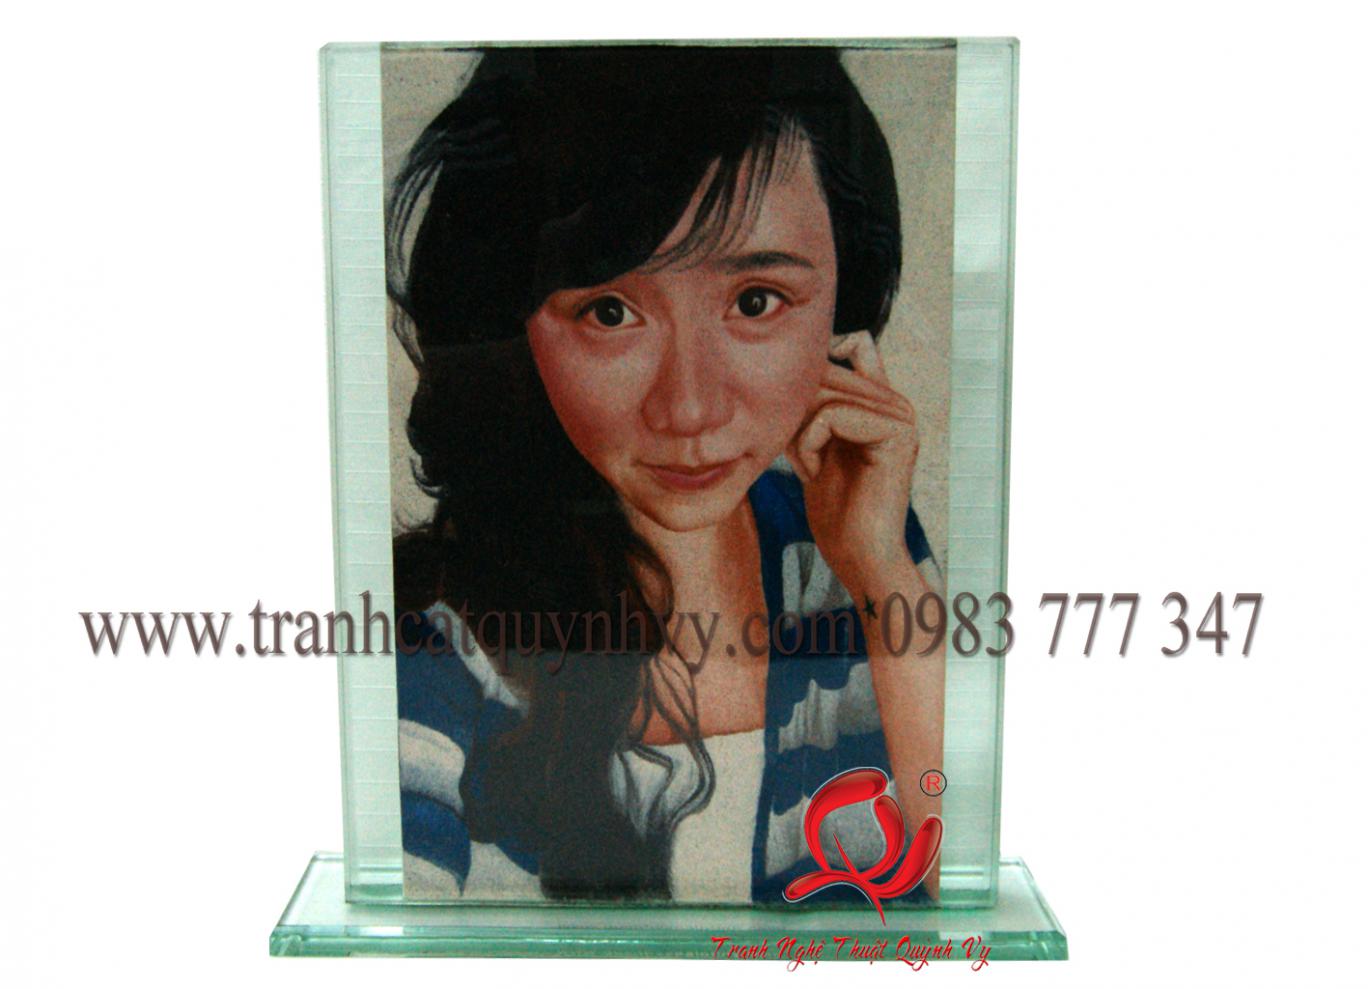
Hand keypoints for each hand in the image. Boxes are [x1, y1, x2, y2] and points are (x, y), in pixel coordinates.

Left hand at [787, 332, 919, 591]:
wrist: (858, 556)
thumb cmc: (834, 510)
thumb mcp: (814, 444)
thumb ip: (812, 405)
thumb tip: (785, 367)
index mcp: (883, 402)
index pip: (851, 345)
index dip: (816, 366)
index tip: (796, 411)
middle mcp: (897, 402)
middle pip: (827, 370)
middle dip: (795, 408)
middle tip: (794, 452)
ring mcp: (902, 416)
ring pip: (824, 392)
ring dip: (799, 431)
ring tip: (806, 466)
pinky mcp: (897, 433)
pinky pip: (831, 415)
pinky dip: (808, 443)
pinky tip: (814, 474)